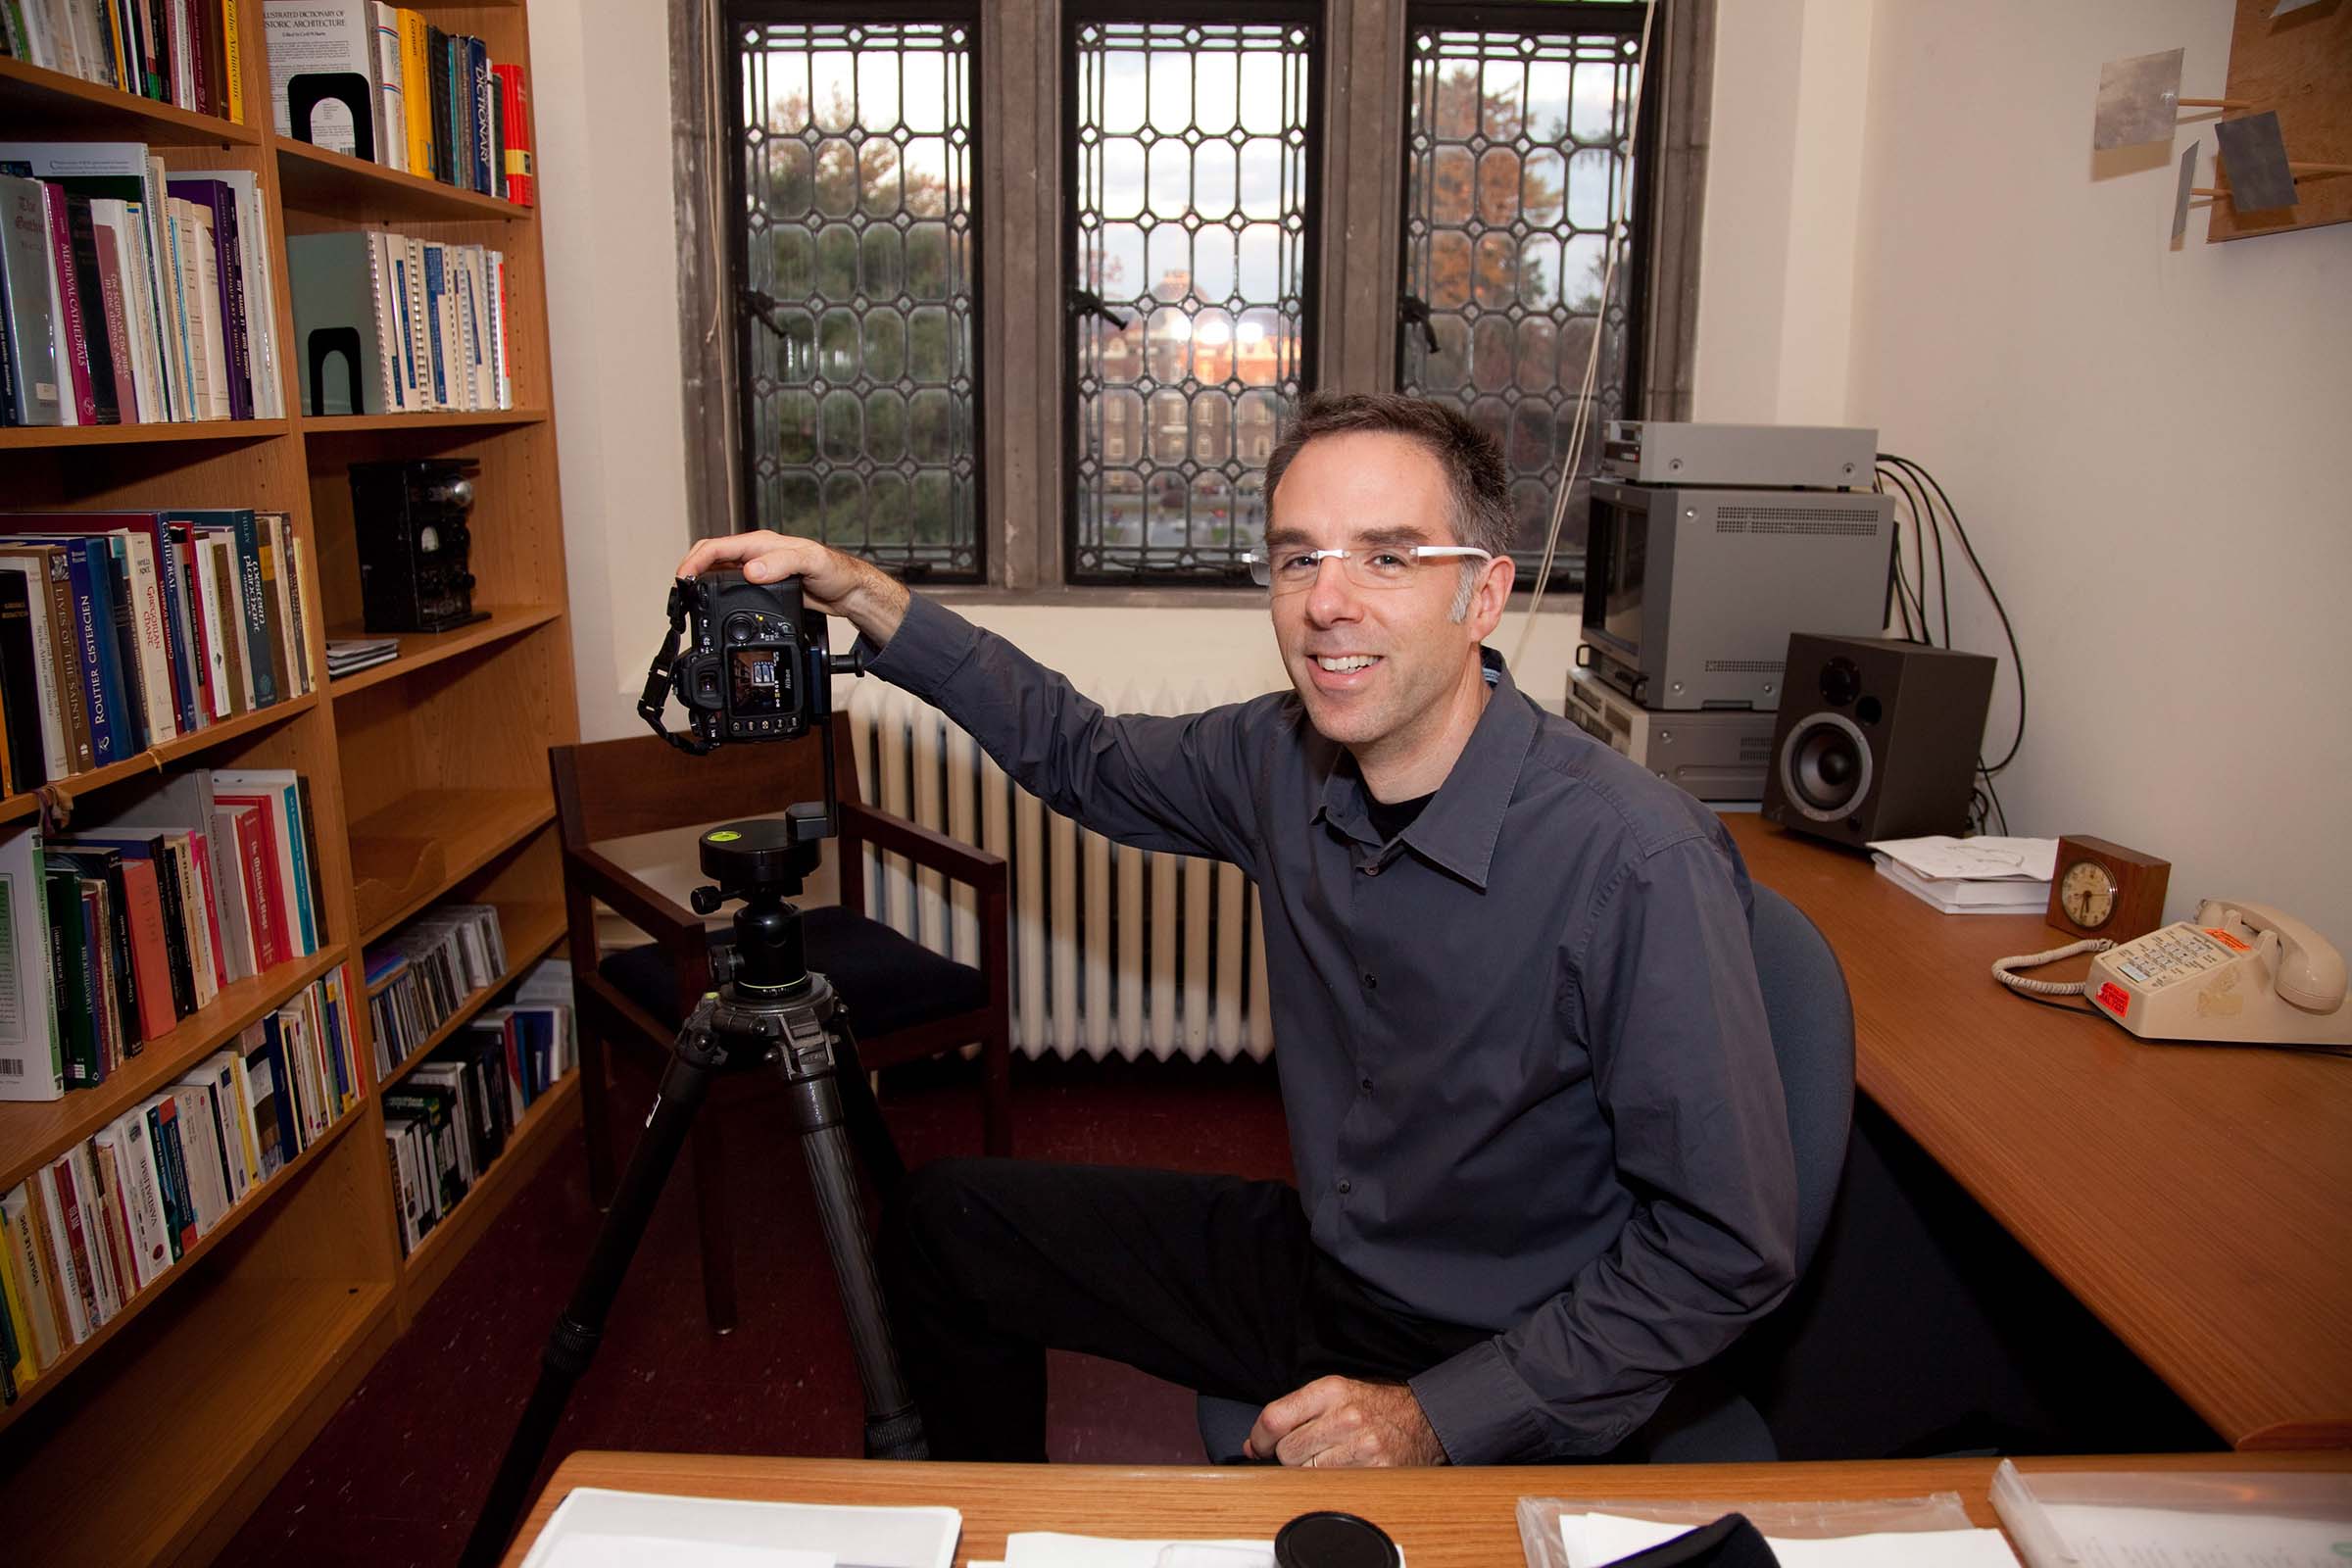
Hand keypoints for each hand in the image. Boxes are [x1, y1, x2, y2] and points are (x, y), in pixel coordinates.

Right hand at [674, 530, 910, 645]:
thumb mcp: (810, 562)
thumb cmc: (834, 570)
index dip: (696, 560)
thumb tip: (750, 570)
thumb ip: (781, 563)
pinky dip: (716, 594)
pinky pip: (731, 588)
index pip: (718, 547)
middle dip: (691, 570)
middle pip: (711, 557)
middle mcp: (755, 554)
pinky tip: (712, 605)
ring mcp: (756, 570)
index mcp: (761, 543)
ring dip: (701, 582)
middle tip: (679, 591)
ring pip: (718, 573)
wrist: (847, 590)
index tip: (683, 577)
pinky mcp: (761, 587)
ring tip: (687, 598)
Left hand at [1245, 1375, 1446, 1467]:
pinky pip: (1331, 1487)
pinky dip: (1330, 1484)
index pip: (1275, 1418)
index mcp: (1331, 1390)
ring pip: (1306, 1473)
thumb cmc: (1373, 1407)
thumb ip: (1293, 1413)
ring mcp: (1361, 1445)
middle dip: (1290, 1455)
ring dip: (1310, 1471)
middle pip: (1287, 1451)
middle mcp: (1346, 1415)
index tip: (1261, 1445)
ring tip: (1330, 1458)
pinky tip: (1343, 1470)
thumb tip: (1254, 1443)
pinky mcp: (1374, 1471)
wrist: (1422, 1420)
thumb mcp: (1334, 1394)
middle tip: (1309, 1449)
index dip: (1260, 1438)